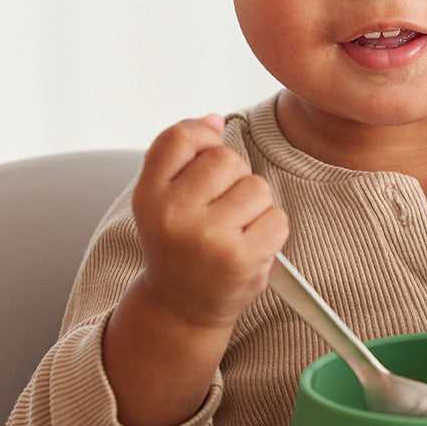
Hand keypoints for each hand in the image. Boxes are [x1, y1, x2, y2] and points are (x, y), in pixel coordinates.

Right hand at [132, 114, 288, 331]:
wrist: (181, 307)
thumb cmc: (179, 244)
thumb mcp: (163, 198)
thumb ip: (184, 154)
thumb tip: (214, 118)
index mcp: (148, 195)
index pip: (182, 137)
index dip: (204, 140)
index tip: (204, 163)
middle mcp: (173, 214)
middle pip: (227, 158)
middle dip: (233, 177)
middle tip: (219, 209)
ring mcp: (207, 237)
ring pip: (257, 186)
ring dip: (255, 205)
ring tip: (235, 230)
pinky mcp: (240, 258)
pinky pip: (277, 218)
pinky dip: (271, 230)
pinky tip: (250, 247)